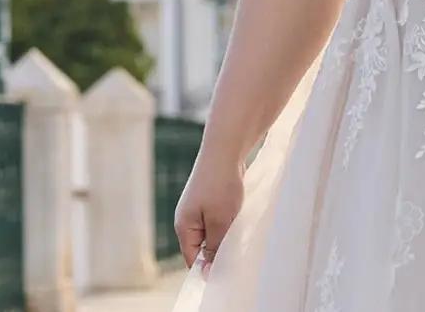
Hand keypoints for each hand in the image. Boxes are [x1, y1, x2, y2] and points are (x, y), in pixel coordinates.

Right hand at [173, 153, 245, 275]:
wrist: (224, 150)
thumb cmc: (221, 185)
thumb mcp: (220, 221)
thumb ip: (215, 247)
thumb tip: (207, 271)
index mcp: (184, 227)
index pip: (192, 259)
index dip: (208, 269)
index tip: (227, 274)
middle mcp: (188, 219)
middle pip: (202, 247)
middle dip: (219, 251)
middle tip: (238, 253)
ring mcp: (198, 209)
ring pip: (213, 233)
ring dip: (226, 235)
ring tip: (241, 233)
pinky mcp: (210, 200)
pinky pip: (219, 219)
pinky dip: (229, 222)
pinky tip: (240, 219)